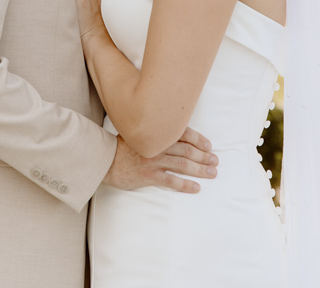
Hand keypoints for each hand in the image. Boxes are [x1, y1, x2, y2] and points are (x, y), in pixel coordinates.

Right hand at [103, 128, 217, 193]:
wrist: (104, 159)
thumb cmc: (121, 145)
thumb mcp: (138, 131)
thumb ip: (154, 131)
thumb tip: (173, 130)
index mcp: (156, 133)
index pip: (183, 133)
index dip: (198, 139)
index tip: (209, 145)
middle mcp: (157, 145)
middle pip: (186, 150)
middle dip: (203, 155)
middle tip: (215, 161)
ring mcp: (153, 161)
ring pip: (182, 164)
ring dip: (200, 169)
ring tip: (212, 173)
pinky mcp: (149, 175)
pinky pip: (171, 181)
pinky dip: (185, 184)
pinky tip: (196, 188)